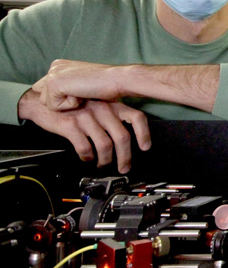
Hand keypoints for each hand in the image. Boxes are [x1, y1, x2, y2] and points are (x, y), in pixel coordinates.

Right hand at [17, 89, 150, 172]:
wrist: (42, 100)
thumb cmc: (72, 104)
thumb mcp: (96, 102)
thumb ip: (111, 113)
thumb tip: (126, 133)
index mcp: (111, 103)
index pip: (136, 117)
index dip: (144, 134)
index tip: (145, 147)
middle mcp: (102, 109)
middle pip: (122, 137)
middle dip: (125, 157)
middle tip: (124, 167)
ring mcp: (86, 117)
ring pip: (105, 145)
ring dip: (105, 160)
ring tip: (103, 164)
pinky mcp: (70, 125)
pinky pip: (85, 147)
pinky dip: (87, 156)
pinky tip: (87, 157)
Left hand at [32, 59, 123, 110]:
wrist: (117, 79)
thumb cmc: (106, 83)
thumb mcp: (82, 82)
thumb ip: (66, 85)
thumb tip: (51, 94)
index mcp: (59, 65)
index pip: (47, 89)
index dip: (63, 96)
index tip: (81, 90)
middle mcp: (54, 67)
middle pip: (44, 97)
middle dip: (62, 101)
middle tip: (83, 92)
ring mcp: (53, 74)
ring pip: (47, 103)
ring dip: (66, 104)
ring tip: (83, 93)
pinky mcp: (54, 83)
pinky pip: (54, 107)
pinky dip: (70, 105)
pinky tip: (83, 94)